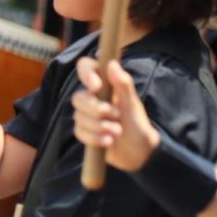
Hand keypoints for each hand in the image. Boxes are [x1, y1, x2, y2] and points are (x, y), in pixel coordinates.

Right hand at [72, 57, 158, 171]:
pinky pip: (79, 131)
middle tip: (116, 115)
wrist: (139, 152)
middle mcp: (92, 96)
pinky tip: (108, 141)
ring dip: (100, 126)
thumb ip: (123, 84)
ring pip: (78, 116)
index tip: (96, 87)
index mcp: (104, 83)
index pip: (85, 67)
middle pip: (78, 97)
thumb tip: (112, 64)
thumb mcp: (132, 105)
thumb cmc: (138, 125)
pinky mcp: (84, 130)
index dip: (86, 74)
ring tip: (117, 131)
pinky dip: (95, 138)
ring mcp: (86, 114)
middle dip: (97, 110)